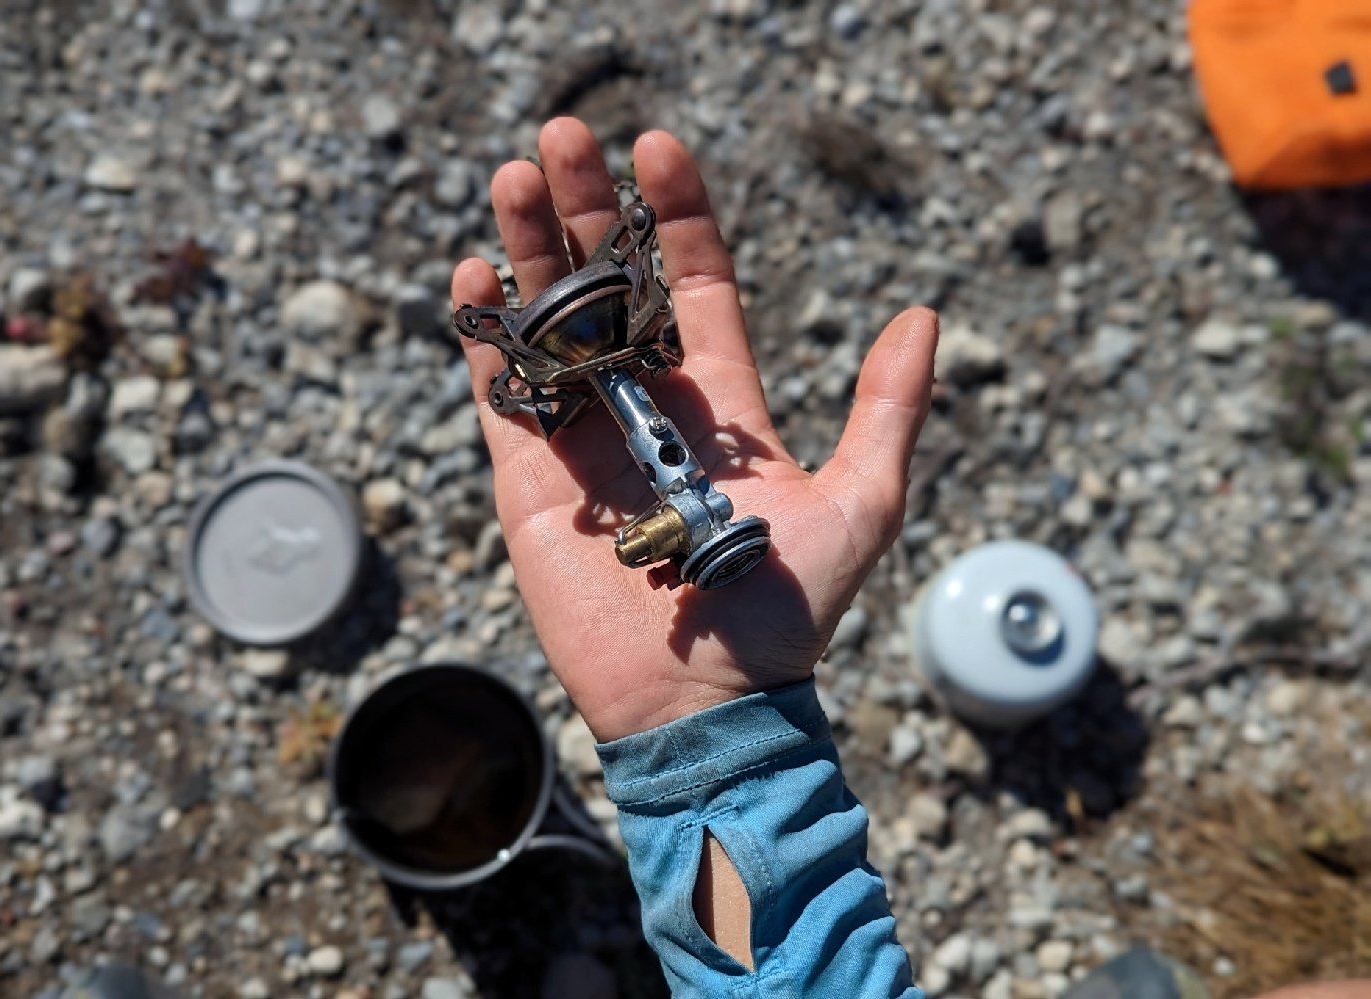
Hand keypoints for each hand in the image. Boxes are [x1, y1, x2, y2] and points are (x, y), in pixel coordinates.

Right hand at [453, 118, 938, 741]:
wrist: (705, 704)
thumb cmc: (787, 613)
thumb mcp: (861, 503)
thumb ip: (887, 409)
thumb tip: (925, 313)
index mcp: (720, 401)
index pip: (694, 281)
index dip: (675, 213)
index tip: (654, 146)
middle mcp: (647, 407)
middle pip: (607, 285)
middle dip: (583, 209)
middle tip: (560, 134)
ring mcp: (584, 440)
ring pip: (547, 326)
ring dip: (527, 252)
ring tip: (511, 178)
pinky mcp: (530, 483)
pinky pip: (500, 396)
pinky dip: (484, 338)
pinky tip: (475, 276)